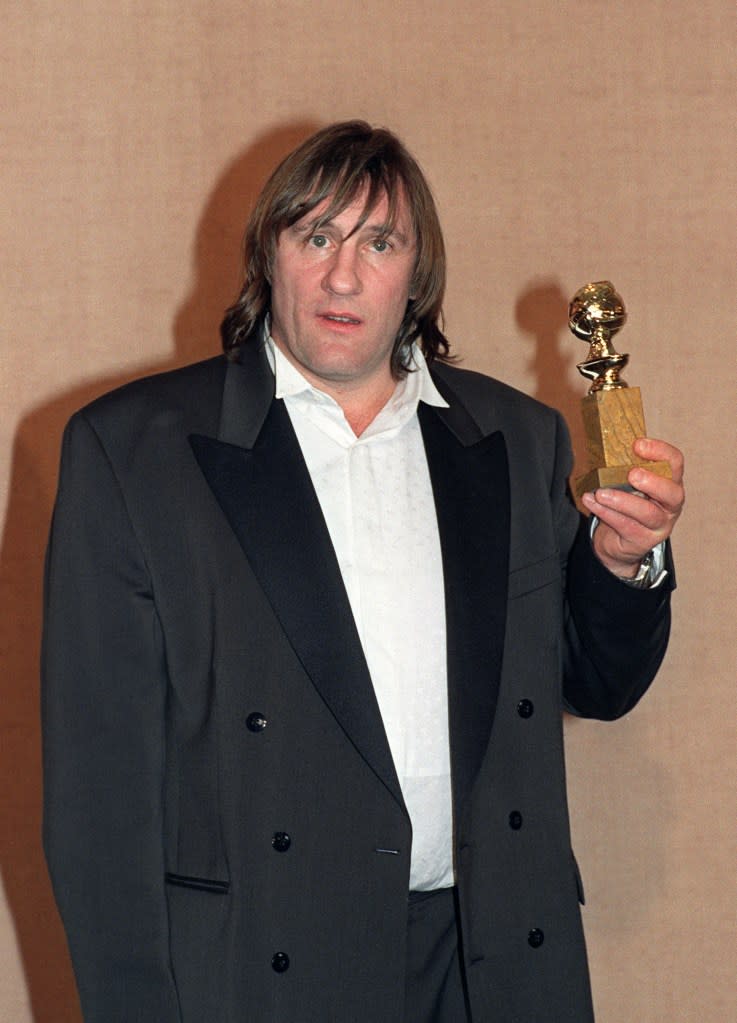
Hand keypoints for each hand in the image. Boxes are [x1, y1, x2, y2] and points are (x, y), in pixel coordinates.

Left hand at [580, 438, 684, 578]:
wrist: (618, 541)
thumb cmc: (626, 504)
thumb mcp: (628, 484)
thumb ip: (624, 468)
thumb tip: (605, 445)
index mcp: (669, 482)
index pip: (674, 463)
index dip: (660, 452)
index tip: (637, 445)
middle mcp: (670, 504)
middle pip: (672, 493)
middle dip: (652, 482)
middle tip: (632, 474)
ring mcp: (659, 525)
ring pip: (647, 513)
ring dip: (622, 501)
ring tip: (601, 493)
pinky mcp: (643, 540)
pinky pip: (626, 526)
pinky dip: (606, 513)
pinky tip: (591, 501)